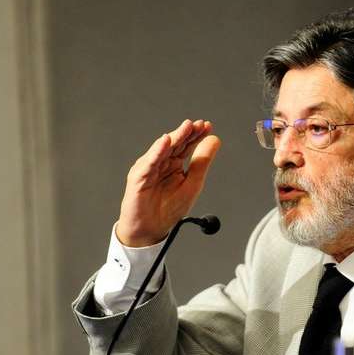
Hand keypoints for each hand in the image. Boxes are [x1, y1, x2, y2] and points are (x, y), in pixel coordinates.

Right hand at [116, 119, 220, 246]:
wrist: (150, 230)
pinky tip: (166, 142)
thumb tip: (214, 140)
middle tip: (199, 124)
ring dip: (175, 137)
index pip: (186, 145)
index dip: (197, 135)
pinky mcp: (139, 177)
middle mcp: (161, 162)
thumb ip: (202, 162)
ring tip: (187, 127)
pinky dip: (156, 151)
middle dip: (187, 133)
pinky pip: (149, 162)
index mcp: (174, 164)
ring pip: (162, 149)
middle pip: (175, 143)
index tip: (208, 126)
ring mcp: (149, 168)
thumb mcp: (192, 184)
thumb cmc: (168, 209)